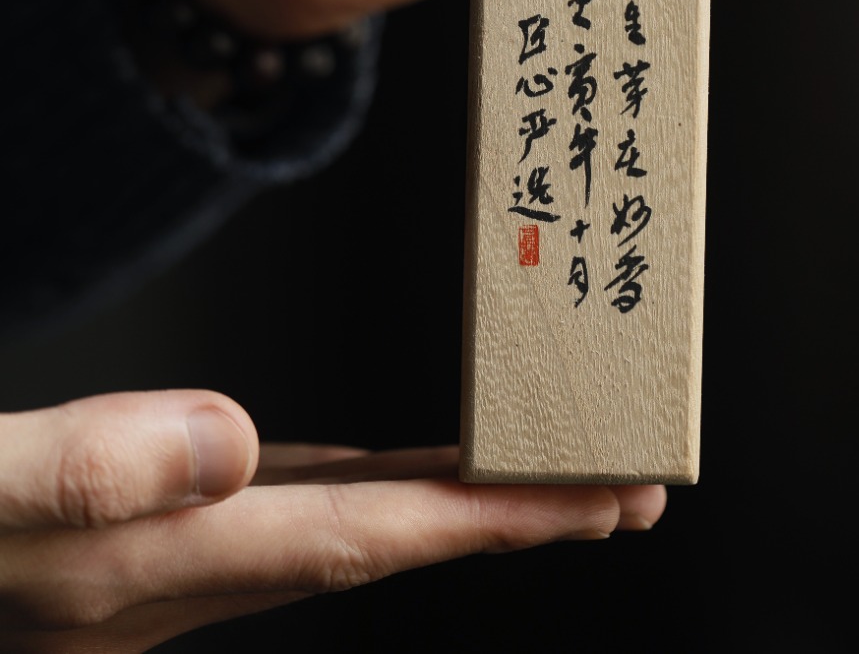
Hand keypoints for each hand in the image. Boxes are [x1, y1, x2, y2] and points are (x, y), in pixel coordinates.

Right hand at [0, 392, 662, 650]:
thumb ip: (86, 471)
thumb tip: (234, 438)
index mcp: (167, 557)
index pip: (373, 534)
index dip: (498, 519)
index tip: (610, 501)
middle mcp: (185, 566)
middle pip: (387, 535)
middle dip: (510, 518)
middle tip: (625, 490)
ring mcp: (166, 560)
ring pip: (344, 523)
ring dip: (444, 502)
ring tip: (533, 472)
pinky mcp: (139, 535)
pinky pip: (286, 504)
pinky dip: (357, 485)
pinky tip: (371, 472)